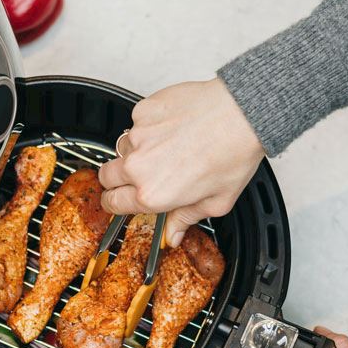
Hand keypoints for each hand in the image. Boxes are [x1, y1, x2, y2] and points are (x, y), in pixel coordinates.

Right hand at [98, 78, 263, 245]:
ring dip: (135, 151)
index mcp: (152, 194)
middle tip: (137, 175)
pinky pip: (136, 123)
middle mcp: (139, 166)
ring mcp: (138, 137)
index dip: (114, 202)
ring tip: (164, 147)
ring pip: (122, 148)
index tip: (118, 199)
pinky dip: (148, 126)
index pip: (113, 203)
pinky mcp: (142, 112)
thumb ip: (186, 219)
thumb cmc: (233, 154)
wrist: (242, 113)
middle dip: (116, 179)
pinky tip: (171, 127)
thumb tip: (173, 234)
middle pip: (106, 176)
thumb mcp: (215, 202)